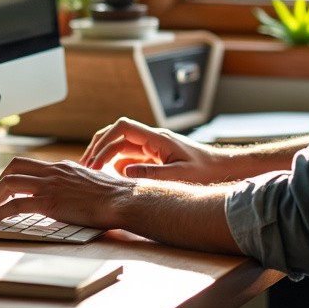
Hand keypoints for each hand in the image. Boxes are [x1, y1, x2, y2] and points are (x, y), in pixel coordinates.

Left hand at [0, 156, 131, 229]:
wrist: (120, 199)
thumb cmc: (110, 195)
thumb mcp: (89, 180)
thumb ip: (75, 182)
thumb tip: (69, 190)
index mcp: (62, 167)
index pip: (30, 164)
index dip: (14, 176)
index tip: (7, 188)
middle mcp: (53, 172)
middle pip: (14, 167)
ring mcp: (50, 186)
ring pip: (10, 183)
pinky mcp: (49, 202)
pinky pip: (17, 205)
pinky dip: (3, 211)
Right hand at [80, 117, 231, 182]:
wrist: (223, 169)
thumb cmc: (206, 171)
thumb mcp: (179, 175)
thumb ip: (152, 174)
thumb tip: (124, 172)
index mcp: (157, 138)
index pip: (123, 128)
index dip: (105, 141)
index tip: (94, 160)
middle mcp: (152, 139)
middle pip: (117, 135)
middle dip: (98, 147)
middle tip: (85, 167)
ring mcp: (153, 148)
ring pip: (121, 146)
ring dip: (105, 156)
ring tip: (92, 173)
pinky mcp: (154, 158)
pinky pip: (130, 157)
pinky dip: (116, 165)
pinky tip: (110, 179)